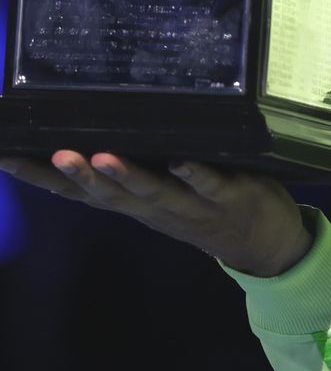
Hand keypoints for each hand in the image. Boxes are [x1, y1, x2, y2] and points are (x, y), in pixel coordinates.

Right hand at [0, 152, 311, 276]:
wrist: (265, 244)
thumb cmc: (205, 206)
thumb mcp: (161, 193)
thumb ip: (133, 169)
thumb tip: (100, 126)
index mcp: (135, 204)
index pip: (79, 193)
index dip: (42, 177)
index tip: (6, 155)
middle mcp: (155, 207)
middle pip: (110, 194)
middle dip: (79, 175)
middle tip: (53, 153)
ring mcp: (192, 203)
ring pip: (153, 191)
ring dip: (126, 176)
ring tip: (101, 156)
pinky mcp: (229, 194)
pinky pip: (209, 184)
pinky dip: (194, 173)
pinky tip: (180, 160)